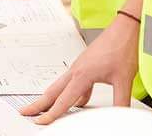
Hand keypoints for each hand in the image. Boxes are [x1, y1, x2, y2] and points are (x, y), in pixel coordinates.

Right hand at [21, 13, 139, 124]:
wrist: (125, 29)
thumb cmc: (122, 48)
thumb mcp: (124, 80)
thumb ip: (121, 103)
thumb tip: (122, 118)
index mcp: (82, 74)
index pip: (63, 100)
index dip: (51, 114)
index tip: (40, 122)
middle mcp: (77, 70)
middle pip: (53, 91)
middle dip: (39, 103)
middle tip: (25, 111)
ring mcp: (80, 67)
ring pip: (61, 86)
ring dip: (52, 98)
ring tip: (45, 108)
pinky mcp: (86, 65)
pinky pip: (74, 83)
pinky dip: (72, 94)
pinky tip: (80, 102)